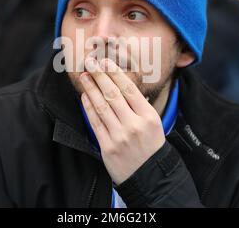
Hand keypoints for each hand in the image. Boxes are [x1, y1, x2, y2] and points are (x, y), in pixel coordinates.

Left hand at [80, 57, 165, 184]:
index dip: (114, 73)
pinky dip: (89, 107)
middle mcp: (134, 125)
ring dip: (91, 89)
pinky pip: (95, 123)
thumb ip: (139, 105)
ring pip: (101, 106)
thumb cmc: (151, 145)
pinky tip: (85, 96)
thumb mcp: (153, 123)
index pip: (129, 89)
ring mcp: (120, 136)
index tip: (105, 62)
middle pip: (113, 94)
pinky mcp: (107, 147)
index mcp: (148, 116)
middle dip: (99, 76)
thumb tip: (120, 84)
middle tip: (90, 63)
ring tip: (84, 76)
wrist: (149, 176)